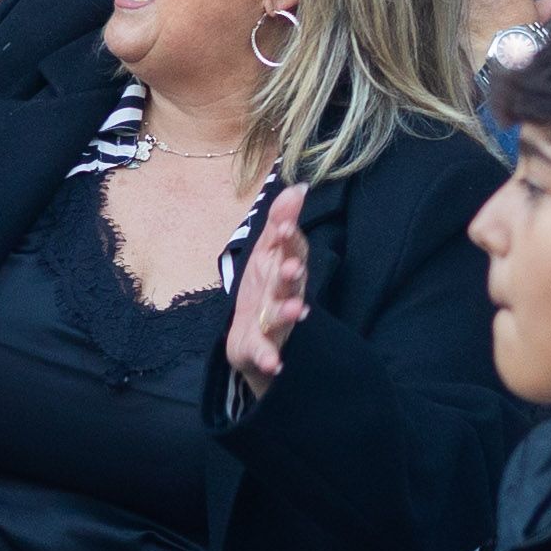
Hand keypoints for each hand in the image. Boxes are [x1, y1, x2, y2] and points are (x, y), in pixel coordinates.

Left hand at [226, 182, 309, 396]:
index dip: (290, 240)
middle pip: (289, 283)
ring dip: (289, 313)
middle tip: (291, 268)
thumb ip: (280, 221)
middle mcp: (285, 294)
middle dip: (291, 276)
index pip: (291, 252)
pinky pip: (266, 352)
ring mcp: (274, 322)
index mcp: (285, 269)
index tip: (286, 228)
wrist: (252, 335)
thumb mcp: (266, 251)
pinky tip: (274, 363)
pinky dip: (270, 358)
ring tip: (297, 311)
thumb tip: (298, 187)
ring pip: (281, 316)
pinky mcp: (261, 347)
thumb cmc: (264, 288)